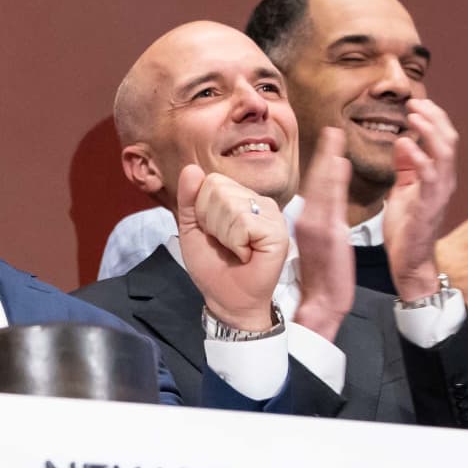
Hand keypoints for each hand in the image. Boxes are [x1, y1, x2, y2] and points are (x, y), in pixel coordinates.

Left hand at [175, 164, 287, 330]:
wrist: (226, 299)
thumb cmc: (213, 265)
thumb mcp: (191, 228)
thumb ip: (188, 198)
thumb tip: (191, 168)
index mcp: (241, 197)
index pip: (211, 181)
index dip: (202, 210)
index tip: (212, 232)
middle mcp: (259, 201)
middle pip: (218, 190)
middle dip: (211, 222)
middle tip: (224, 243)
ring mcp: (272, 215)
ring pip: (230, 205)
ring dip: (223, 235)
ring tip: (235, 250)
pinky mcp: (279, 232)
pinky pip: (243, 223)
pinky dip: (235, 243)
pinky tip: (245, 254)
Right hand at [292, 128, 354, 340]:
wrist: (321, 302)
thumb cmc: (322, 274)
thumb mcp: (319, 242)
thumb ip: (322, 218)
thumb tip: (327, 196)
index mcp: (306, 221)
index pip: (314, 186)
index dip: (321, 162)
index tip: (329, 140)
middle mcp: (308, 219)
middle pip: (316, 181)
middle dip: (324, 154)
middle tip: (332, 130)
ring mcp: (316, 225)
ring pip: (322, 187)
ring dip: (328, 160)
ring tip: (335, 138)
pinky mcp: (327, 234)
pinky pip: (330, 202)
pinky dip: (333, 181)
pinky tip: (339, 164)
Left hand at [382, 98, 457, 299]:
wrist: (408, 262)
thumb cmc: (407, 228)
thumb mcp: (402, 190)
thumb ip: (406, 167)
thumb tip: (403, 141)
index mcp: (438, 176)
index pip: (442, 138)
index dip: (432, 118)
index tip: (415, 102)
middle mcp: (444, 181)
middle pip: (449, 139)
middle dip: (434, 117)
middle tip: (415, 102)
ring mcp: (439, 193)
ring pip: (445, 153)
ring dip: (430, 131)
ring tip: (413, 116)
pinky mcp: (429, 206)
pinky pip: (430, 177)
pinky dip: (419, 157)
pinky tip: (404, 144)